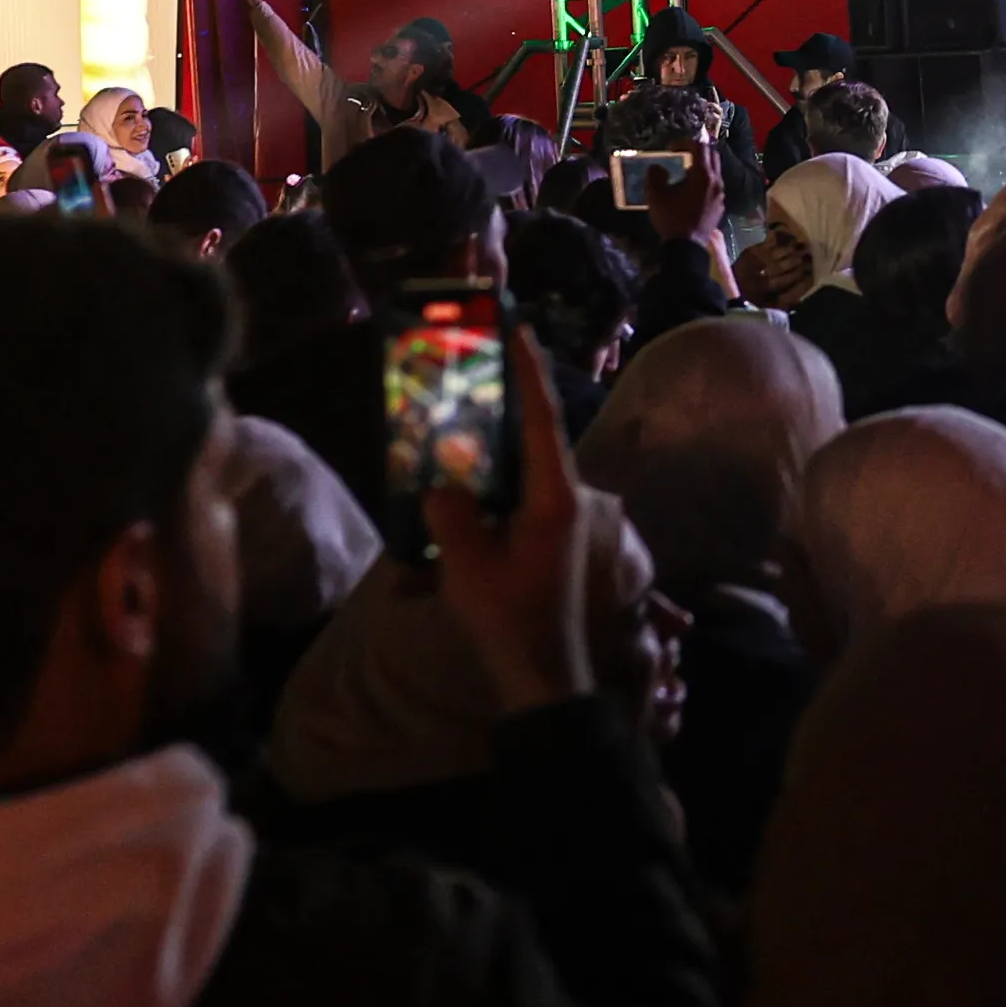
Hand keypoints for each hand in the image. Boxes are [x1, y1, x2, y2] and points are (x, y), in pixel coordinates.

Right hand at [415, 329, 593, 714]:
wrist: (542, 677)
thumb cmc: (509, 621)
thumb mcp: (469, 566)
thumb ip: (452, 514)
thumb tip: (442, 483)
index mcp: (555, 498)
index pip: (543, 421)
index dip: (530, 373)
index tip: (521, 329)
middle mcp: (563, 500)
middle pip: (533, 435)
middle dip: (505, 398)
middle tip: (476, 359)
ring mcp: (556, 519)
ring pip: (520, 466)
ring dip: (492, 442)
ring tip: (457, 410)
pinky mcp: (542, 537)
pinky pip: (513, 494)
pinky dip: (489, 479)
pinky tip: (455, 476)